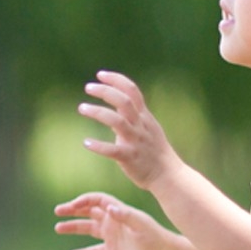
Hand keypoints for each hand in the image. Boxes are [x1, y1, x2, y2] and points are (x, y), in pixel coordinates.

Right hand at [53, 192, 175, 249]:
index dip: (84, 201)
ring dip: (73, 227)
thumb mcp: (141, 224)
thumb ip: (125, 215)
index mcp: (118, 212)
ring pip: (87, 230)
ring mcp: (111, 237)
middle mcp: (112, 222)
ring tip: (58, 228)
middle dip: (72, 210)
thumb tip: (109, 208)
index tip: (72, 205)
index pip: (96, 201)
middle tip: (58, 211)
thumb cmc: (155, 236)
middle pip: (88, 212)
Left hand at [78, 70, 182, 190]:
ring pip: (117, 122)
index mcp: (144, 117)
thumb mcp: (147, 127)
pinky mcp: (130, 158)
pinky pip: (113, 150)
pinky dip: (99, 146)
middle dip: (105, 91)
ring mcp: (135, 141)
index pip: (132, 91)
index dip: (116, 80)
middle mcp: (140, 126)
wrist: (168, 175)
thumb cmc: (154, 151)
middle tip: (88, 87)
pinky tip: (86, 143)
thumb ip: (132, 114)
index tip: (100, 74)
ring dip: (98, 112)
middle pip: (124, 101)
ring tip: (82, 107)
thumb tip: (115, 102)